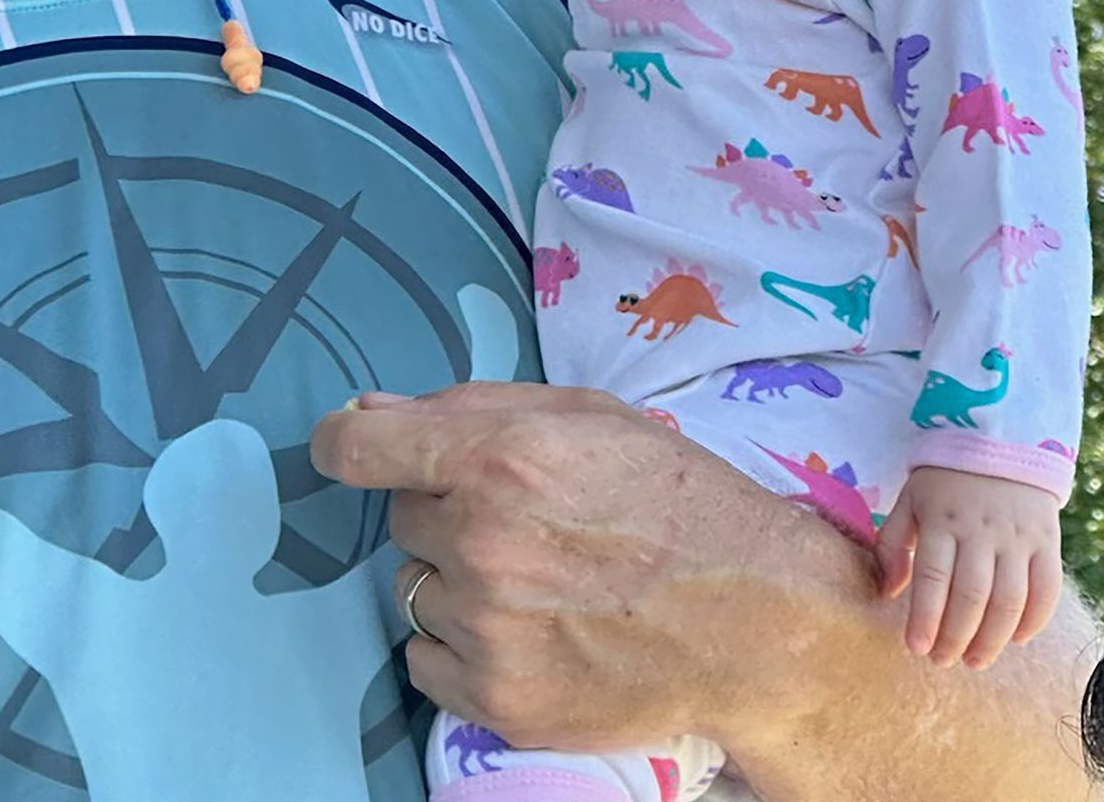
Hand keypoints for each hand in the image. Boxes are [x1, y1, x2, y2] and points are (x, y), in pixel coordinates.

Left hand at [309, 381, 855, 758]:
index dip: (346, 442)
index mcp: (497, 459)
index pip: (357, 448)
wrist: (756, 625)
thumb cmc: (678, 503)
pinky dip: (458, 646)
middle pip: (400, 516)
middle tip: (519, 521)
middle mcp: (480, 542)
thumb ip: (468, 405)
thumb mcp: (586, 416)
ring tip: (536, 581)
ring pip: (413, 588)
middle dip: (442, 510)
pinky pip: (423, 660)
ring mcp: (486, 628)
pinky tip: (525, 631)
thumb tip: (368, 412)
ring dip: (454, 580)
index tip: (351, 447)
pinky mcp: (497, 699)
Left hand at [873, 466, 1063, 669]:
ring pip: (1009, 600)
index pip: (933, 577)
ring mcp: (1018, 537)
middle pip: (972, 595)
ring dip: (992, 639)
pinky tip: (1015, 640)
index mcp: (942, 518)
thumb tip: (888, 593)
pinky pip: (1046, 590)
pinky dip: (1033, 621)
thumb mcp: (910, 500)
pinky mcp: (1047, 542)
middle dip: (956, 636)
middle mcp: (981, 529)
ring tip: (974, 660)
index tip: (916, 648)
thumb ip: (894, 543)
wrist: (999, 443)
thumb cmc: (945, 481)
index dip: (925, 618)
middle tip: (942, 661)